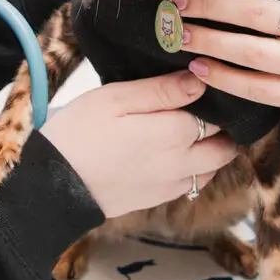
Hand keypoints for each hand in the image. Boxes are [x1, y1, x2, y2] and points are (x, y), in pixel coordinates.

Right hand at [42, 71, 235, 217]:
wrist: (53, 187)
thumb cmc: (79, 134)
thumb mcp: (116, 98)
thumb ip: (162, 90)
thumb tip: (201, 81)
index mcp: (176, 133)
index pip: (219, 113)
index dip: (217, 98)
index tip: (209, 84)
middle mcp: (183, 163)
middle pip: (226, 146)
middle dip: (225, 127)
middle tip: (207, 107)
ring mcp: (172, 185)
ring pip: (213, 167)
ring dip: (213, 149)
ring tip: (193, 128)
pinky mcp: (158, 199)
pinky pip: (193, 182)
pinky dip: (196, 167)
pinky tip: (175, 151)